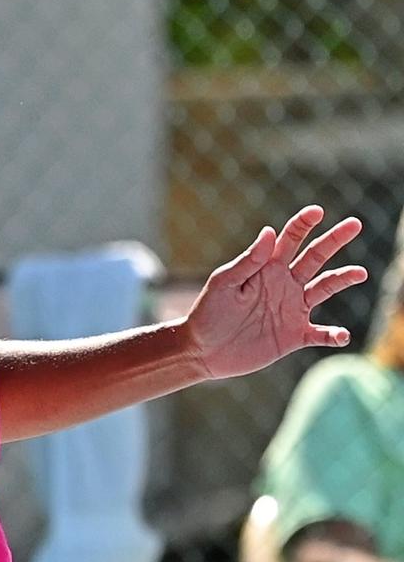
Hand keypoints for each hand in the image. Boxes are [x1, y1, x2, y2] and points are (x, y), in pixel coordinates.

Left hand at [183, 207, 365, 379]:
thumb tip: (269, 232)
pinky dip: (334, 334)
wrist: (202, 350)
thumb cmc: (208, 312)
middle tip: (355, 223)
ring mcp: (292, 309)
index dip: (303, 224)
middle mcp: (285, 285)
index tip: (317, 211)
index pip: (290, 240)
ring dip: (343, 279)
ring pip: (325, 289)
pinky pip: (320, 334)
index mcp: (267, 269)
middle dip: (334, 240)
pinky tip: (341, 335)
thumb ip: (247, 261)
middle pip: (315, 257)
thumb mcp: (224, 284)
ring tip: (359, 273)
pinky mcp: (294, 336)